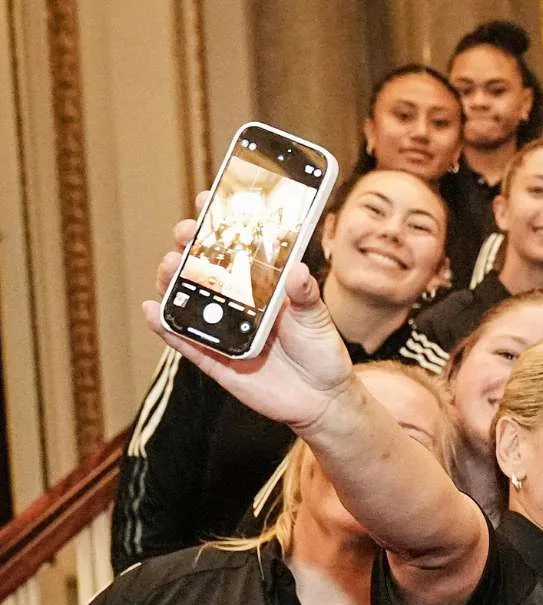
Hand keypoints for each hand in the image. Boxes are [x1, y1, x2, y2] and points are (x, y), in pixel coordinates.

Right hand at [142, 195, 355, 433]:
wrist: (322, 401)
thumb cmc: (322, 353)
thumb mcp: (319, 320)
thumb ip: (306, 296)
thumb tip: (298, 269)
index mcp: (264, 287)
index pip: (237, 250)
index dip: (220, 224)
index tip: (208, 198)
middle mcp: (239, 305)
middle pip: (205, 269)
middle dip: (191, 247)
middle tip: (187, 232)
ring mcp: (224, 330)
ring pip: (189, 301)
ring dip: (174, 281)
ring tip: (170, 265)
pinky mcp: (216, 360)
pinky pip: (185, 341)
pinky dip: (166, 326)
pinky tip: (153, 309)